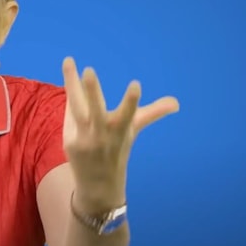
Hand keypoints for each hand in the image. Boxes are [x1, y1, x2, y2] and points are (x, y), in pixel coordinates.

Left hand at [61, 57, 178, 209]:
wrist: (99, 184)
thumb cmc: (117, 149)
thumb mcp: (133, 130)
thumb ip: (152, 113)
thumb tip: (177, 103)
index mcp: (122, 130)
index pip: (128, 114)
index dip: (131, 101)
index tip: (136, 84)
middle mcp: (102, 134)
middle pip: (96, 111)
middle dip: (93, 92)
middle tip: (89, 70)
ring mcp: (84, 139)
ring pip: (77, 108)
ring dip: (73, 86)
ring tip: (69, 61)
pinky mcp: (69, 141)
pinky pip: (69, 115)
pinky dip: (70, 100)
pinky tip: (69, 81)